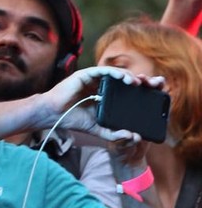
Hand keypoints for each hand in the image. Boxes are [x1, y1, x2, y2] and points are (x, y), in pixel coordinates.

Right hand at [42, 67, 163, 141]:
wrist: (54, 115)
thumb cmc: (73, 119)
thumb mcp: (98, 129)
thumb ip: (114, 134)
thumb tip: (134, 137)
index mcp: (105, 96)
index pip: (126, 90)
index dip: (140, 90)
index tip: (153, 93)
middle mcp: (101, 85)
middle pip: (124, 80)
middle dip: (139, 81)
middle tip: (151, 85)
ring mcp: (93, 79)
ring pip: (116, 73)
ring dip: (129, 76)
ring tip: (139, 83)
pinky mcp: (86, 74)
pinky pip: (104, 70)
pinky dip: (116, 73)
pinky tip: (126, 79)